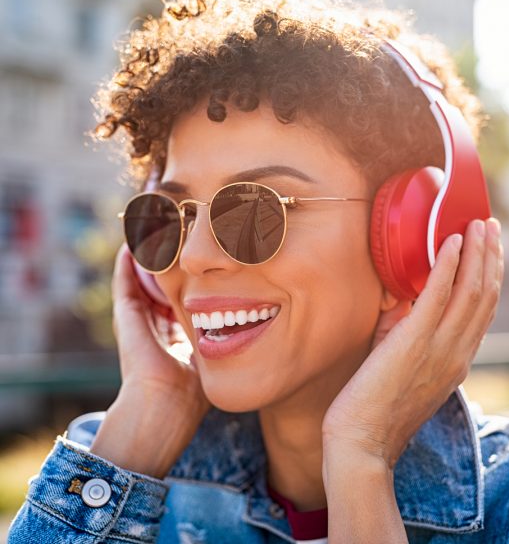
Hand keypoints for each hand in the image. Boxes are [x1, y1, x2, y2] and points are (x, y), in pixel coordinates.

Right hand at [89, 243, 209, 476]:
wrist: (166, 403)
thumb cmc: (197, 388)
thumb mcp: (219, 352)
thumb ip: (231, 337)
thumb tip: (261, 319)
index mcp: (178, 334)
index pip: (186, 297)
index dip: (197, 278)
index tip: (210, 257)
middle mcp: (156, 323)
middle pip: (163, 283)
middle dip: (173, 261)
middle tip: (183, 234)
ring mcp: (137, 319)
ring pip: (143, 278)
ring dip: (151, 255)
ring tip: (159, 228)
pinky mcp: (125, 314)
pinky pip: (125, 279)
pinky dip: (129, 260)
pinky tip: (136, 239)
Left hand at [321, 217, 503, 468]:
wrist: (362, 443)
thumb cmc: (377, 407)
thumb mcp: (406, 366)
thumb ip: (410, 332)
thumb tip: (404, 298)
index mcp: (458, 360)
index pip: (484, 310)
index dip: (491, 274)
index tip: (491, 248)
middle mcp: (458, 353)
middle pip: (486, 294)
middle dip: (491, 255)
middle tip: (490, 225)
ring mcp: (440, 348)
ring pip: (471, 291)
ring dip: (477, 252)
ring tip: (478, 224)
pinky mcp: (414, 342)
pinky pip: (439, 295)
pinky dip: (449, 265)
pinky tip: (451, 242)